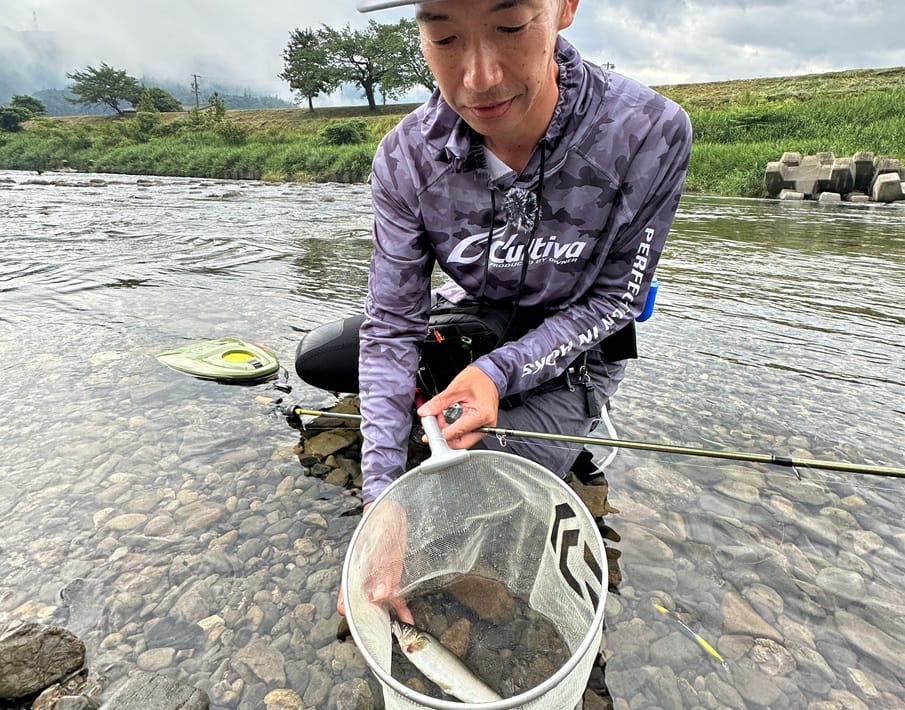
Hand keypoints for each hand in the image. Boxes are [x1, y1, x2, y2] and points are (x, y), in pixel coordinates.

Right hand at [337, 501, 412, 623]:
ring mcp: (379, 577)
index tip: (351, 619)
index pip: (346, 592)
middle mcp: (364, 575)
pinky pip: (396, 596)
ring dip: (386, 617)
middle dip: (369, 619)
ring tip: (394, 634)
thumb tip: (379, 596)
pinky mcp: (393, 576)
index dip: (348, 606)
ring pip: (379, 602)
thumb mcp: (380, 541)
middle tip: (375, 635)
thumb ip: (380, 568)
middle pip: (362, 601)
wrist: (390, 508)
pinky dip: (401, 608)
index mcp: (355, 566)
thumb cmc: (379, 521)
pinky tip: (408, 619)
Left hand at [417, 365, 498, 449]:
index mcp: (482, 415)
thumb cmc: (478, 379)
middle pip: (460, 443)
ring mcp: (484, 428)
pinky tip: (447, 420)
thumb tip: (426, 412)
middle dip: (444, 436)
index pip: (457, 432)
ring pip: (462, 440)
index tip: (428, 429)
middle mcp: (486, 425)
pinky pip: (464, 435)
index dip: (439, 433)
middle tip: (433, 425)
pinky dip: (453, 429)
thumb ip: (439, 402)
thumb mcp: (455, 388)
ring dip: (448, 433)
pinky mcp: (480, 427)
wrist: (489, 375)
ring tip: (441, 418)